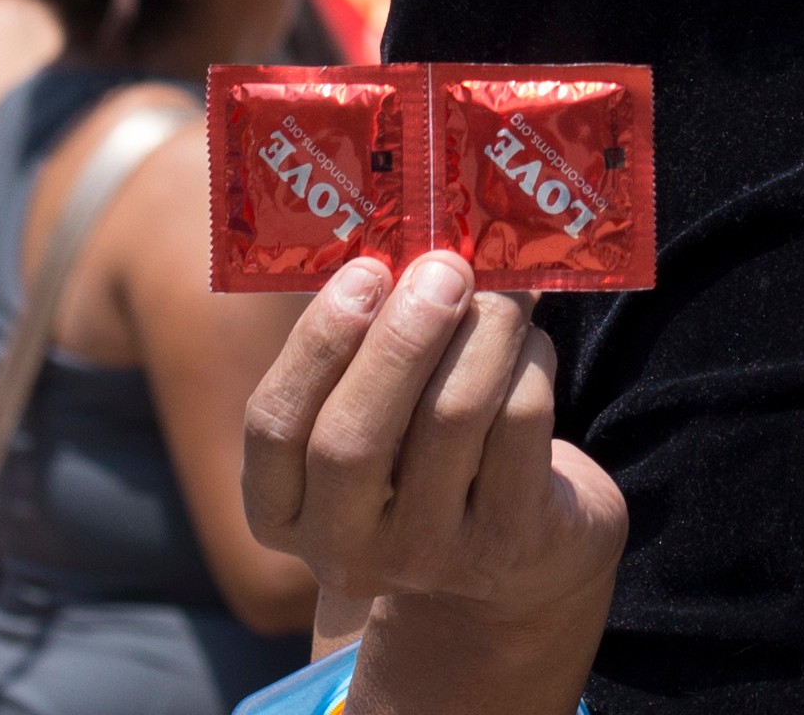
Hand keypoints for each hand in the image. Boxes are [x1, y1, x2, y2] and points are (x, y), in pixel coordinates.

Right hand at [243, 251, 627, 636]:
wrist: (522, 550)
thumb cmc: (425, 452)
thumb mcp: (370, 418)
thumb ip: (361, 348)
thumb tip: (407, 245)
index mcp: (283, 511)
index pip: (273, 427)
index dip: (316, 346)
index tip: (364, 272)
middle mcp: (344, 549)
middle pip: (354, 439)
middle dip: (402, 338)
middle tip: (445, 266)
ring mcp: (428, 557)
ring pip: (452, 418)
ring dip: (484, 330)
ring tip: (504, 286)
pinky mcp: (511, 544)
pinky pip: (520, 424)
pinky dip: (529, 362)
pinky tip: (530, 343)